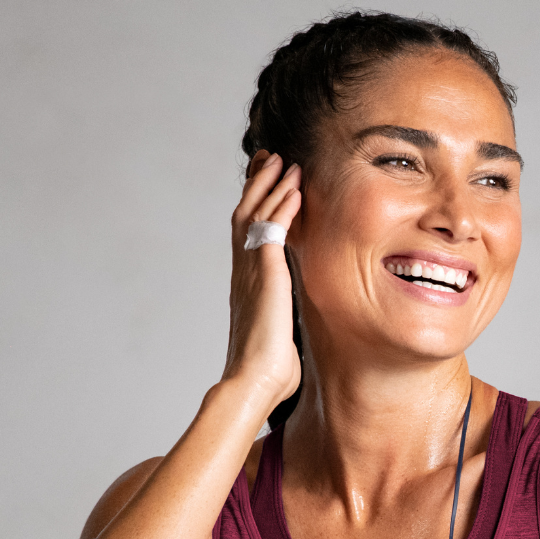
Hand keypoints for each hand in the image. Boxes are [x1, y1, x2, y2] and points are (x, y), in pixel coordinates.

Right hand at [224, 150, 302, 406]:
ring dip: (271, 185)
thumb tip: (292, 338)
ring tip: (284, 161)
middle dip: (258, 184)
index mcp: (247, 286)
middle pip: (245, 214)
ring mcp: (252, 271)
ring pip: (256, 214)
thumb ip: (284, 323)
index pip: (248, 236)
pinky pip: (273, 230)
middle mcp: (244, 273)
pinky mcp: (266, 274)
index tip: (265, 184)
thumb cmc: (268, 372)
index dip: (255, 207)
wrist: (255, 381)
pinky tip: (295, 189)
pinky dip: (283, 207)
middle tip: (269, 157)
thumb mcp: (279, 338)